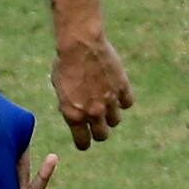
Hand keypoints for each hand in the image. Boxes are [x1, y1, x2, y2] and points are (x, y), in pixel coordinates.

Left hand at [52, 33, 133, 149]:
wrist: (79, 45)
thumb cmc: (64, 66)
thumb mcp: (60, 91)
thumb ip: (70, 107)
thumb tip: (78, 117)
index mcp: (73, 116)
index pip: (83, 143)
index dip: (83, 141)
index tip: (84, 138)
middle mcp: (92, 113)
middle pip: (102, 136)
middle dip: (98, 131)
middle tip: (95, 122)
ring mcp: (109, 101)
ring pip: (115, 121)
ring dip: (110, 115)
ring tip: (103, 103)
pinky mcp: (122, 88)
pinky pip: (127, 104)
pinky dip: (122, 100)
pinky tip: (114, 92)